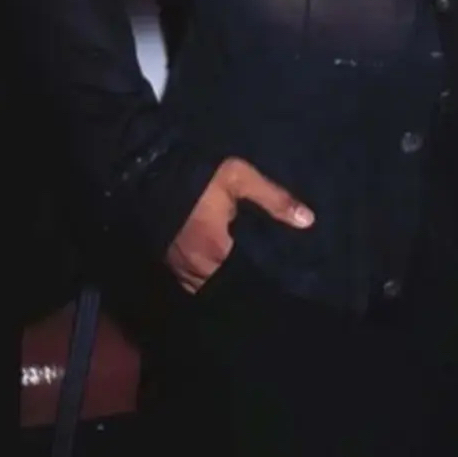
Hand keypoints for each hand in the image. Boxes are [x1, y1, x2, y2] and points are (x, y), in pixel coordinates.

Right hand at [165, 157, 313, 293]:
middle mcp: (196, 268)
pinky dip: (206, 273)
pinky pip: (191, 277)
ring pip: (207, 284)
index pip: (245, 279)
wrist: (149, 170)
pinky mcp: (167, 260)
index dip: (261, 279)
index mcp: (216, 251)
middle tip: (265, 272)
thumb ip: (274, 200)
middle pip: (224, 286)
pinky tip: (220, 260)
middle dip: (242, 282)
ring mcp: (178, 267)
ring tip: (246, 269)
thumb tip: (308, 220)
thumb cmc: (199, 176)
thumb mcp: (240, 179)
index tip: (279, 276)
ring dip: (223, 279)